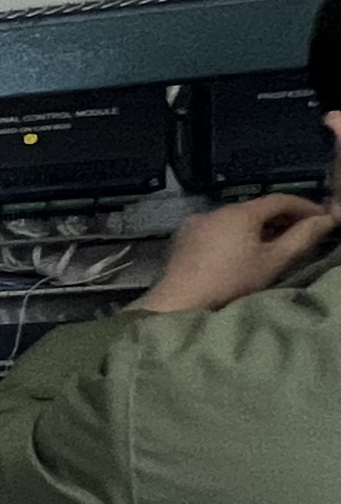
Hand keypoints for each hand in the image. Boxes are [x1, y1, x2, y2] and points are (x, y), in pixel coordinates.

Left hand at [135, 188, 340, 313]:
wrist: (179, 303)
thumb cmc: (231, 282)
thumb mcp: (273, 261)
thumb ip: (301, 238)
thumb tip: (325, 220)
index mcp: (239, 212)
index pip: (279, 199)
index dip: (305, 206)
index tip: (322, 218)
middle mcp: (214, 211)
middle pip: (256, 209)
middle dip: (281, 218)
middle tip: (302, 233)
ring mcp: (194, 225)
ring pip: (235, 220)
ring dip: (257, 228)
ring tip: (274, 245)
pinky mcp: (182, 241)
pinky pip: (216, 231)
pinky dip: (234, 236)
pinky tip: (241, 253)